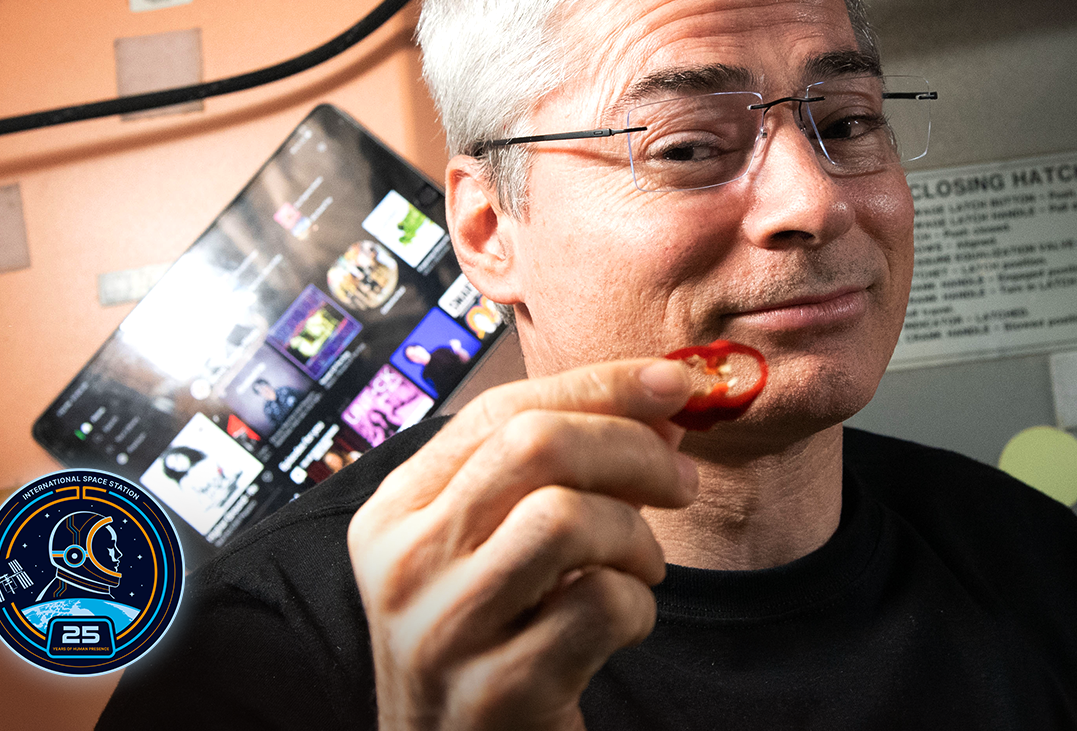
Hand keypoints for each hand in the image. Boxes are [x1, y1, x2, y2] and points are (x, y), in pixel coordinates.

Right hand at [348, 359, 698, 729]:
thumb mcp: (500, 544)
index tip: (674, 385)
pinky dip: (637, 607)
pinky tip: (621, 625)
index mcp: (396, 510)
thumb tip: (663, 399)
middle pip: (536, 446)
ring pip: (566, 517)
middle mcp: (403, 564)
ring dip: (634, 537)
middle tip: (680, 482)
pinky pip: (598, 604)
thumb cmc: (493, 638)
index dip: (600, 385)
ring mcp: (443, 630)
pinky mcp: (495, 691)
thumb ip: (562, 469)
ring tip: (640, 569)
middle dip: (633, 449)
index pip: (502, 409)